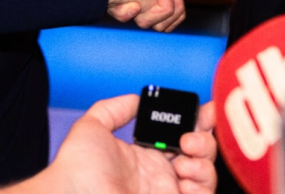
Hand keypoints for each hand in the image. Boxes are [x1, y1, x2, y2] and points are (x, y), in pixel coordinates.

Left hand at [33, 95, 215, 193]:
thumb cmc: (78, 170)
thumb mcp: (92, 128)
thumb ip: (114, 109)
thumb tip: (135, 99)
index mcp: (144, 157)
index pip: (178, 137)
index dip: (194, 123)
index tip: (204, 110)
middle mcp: (159, 175)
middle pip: (198, 153)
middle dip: (204, 137)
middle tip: (192, 132)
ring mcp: (168, 192)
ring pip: (206, 174)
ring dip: (203, 158)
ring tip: (185, 153)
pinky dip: (202, 183)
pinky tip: (185, 175)